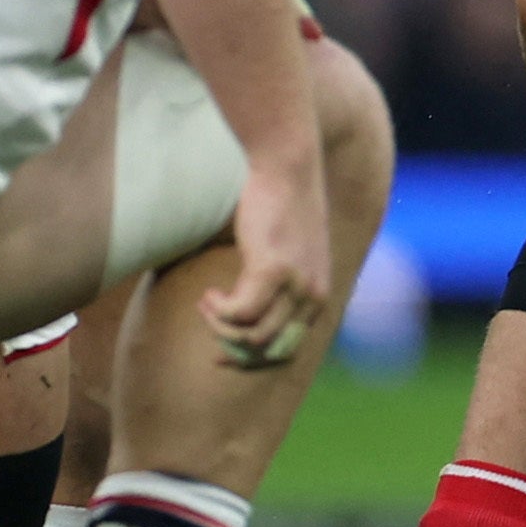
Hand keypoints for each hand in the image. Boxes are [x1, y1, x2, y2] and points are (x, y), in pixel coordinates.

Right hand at [203, 152, 331, 369]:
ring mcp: (296, 284)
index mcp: (319, 295)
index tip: (221, 354)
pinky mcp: (273, 270)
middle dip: (233, 349)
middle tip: (209, 327)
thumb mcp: (289, 253)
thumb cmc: (281, 206)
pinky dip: (218, 311)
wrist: (286, 166)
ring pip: (251, 336)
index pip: (289, 350)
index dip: (252, 360)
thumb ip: (278, 284)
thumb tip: (245, 315)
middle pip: (270, 351)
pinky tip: (209, 294)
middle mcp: (314, 295)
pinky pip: (239, 313)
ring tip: (207, 302)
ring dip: (219, 325)